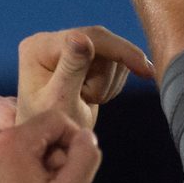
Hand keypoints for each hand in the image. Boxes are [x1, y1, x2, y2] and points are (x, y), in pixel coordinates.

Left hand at [0, 114, 101, 182]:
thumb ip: (85, 155)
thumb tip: (84, 137)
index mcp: (11, 142)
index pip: (55, 120)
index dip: (72, 142)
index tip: (72, 170)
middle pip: (33, 135)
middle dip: (49, 157)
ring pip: (13, 150)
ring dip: (29, 167)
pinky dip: (8, 178)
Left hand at [17, 26, 152, 129]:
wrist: (52, 145)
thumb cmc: (51, 128)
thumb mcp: (61, 101)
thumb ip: (71, 69)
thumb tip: (81, 36)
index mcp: (38, 47)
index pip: (89, 36)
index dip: (121, 51)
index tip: (145, 70)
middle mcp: (50, 41)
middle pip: (103, 42)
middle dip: (106, 76)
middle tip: (92, 101)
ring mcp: (66, 48)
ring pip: (111, 53)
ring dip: (108, 82)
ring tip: (87, 101)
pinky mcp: (82, 57)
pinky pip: (113, 61)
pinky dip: (111, 83)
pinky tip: (93, 97)